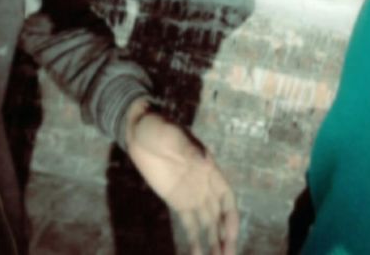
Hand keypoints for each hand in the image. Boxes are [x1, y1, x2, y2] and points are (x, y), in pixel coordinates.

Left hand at [124, 98, 238, 254]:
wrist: (139, 130)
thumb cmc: (158, 128)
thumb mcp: (172, 136)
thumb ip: (188, 150)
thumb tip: (206, 163)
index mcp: (207, 167)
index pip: (226, 196)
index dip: (230, 216)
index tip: (230, 235)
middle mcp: (204, 183)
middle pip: (219, 214)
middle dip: (225, 235)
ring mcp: (191, 193)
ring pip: (207, 222)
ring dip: (213, 241)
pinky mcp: (176, 200)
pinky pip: (189, 223)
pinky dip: (194, 240)